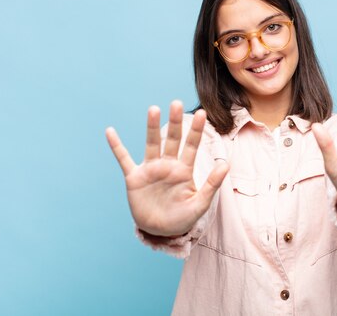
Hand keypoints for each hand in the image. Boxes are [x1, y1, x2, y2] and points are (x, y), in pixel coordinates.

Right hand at [106, 101, 228, 236]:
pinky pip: (124, 159)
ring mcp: (150, 170)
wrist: (160, 232)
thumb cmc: (182, 218)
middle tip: (177, 103)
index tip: (202, 113)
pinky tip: (110, 131)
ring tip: (154, 109)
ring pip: (151, 144)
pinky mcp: (134, 178)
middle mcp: (167, 165)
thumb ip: (212, 184)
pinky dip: (117, 146)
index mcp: (184, 170)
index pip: (191, 146)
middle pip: (172, 139)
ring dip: (151, 127)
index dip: (196, 130)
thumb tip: (226, 164)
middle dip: (175, 122)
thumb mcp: (200, 204)